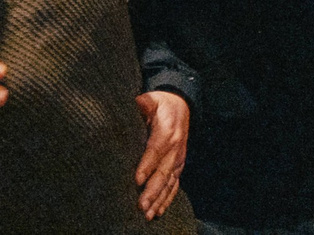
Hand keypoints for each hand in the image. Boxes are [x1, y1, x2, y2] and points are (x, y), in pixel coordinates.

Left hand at [133, 91, 188, 219]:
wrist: (181, 105)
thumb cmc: (160, 104)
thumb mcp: (151, 99)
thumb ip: (143, 104)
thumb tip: (133, 106)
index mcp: (168, 130)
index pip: (156, 150)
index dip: (147, 165)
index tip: (137, 180)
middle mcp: (176, 147)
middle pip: (164, 171)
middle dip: (152, 190)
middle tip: (141, 206)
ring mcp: (179, 158)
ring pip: (170, 182)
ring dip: (159, 199)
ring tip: (148, 214)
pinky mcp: (178, 165)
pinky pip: (174, 184)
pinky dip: (167, 198)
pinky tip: (158, 211)